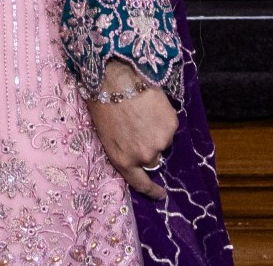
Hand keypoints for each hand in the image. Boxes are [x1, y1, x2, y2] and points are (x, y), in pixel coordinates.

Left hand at [84, 60, 177, 201]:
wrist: (114, 78)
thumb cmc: (101, 103)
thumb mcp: (105, 133)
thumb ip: (123, 149)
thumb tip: (135, 151)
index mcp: (122, 159)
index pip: (140, 183)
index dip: (151, 191)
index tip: (160, 194)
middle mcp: (143, 155)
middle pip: (153, 158)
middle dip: (148, 147)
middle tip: (138, 128)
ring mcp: (160, 141)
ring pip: (162, 140)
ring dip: (155, 131)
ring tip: (141, 111)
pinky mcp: (171, 125)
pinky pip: (169, 125)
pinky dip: (162, 118)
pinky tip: (150, 105)